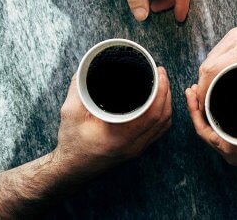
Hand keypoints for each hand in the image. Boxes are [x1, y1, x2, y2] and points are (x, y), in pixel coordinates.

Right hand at [54, 67, 172, 174]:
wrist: (72, 169)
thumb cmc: (71, 142)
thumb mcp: (70, 112)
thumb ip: (79, 88)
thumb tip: (86, 67)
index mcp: (120, 136)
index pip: (152, 113)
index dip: (161, 91)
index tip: (159, 72)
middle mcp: (133, 145)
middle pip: (163, 117)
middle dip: (166, 91)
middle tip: (161, 72)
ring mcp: (137, 149)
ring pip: (163, 125)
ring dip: (166, 103)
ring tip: (162, 83)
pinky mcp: (136, 149)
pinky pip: (158, 132)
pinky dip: (163, 115)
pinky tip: (159, 103)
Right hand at [195, 6, 236, 109]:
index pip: (211, 71)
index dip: (202, 89)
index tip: (202, 103)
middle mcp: (234, 42)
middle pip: (206, 66)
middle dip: (201, 86)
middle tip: (205, 102)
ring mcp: (232, 36)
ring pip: (209, 58)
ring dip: (206, 75)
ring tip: (209, 90)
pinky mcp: (234, 33)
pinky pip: (216, 51)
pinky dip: (212, 64)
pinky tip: (217, 73)